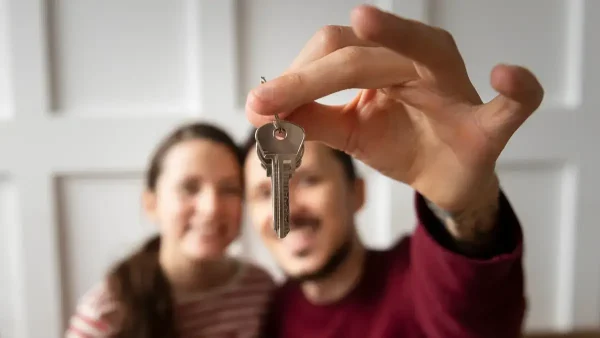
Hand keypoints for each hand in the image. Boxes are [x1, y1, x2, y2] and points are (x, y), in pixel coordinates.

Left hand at [245, 5, 543, 215]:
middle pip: (362, 52)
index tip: (257, 106)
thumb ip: (313, 119)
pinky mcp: (490, 125)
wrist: (445, 177)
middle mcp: (421, 61)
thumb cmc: (401, 143)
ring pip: (425, 51)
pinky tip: (507, 77)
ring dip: (395, 38)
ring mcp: (458, 89)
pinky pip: (514, 104)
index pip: (333, 53)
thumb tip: (264, 112)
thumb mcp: (349, 133)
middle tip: (266, 103)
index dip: (294, 77)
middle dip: (310, 76)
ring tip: (364, 21)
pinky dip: (517, 90)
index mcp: (385, 61)